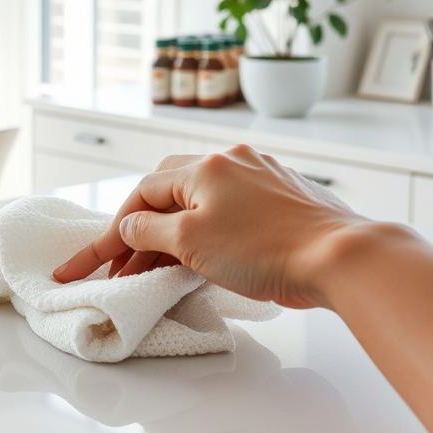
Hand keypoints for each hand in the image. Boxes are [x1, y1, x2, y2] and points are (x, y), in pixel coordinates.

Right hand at [52, 144, 363, 308]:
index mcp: (206, 166)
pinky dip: (208, 232)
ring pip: (202, 202)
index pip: (143, 194)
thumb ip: (150, 233)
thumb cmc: (266, 249)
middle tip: (123, 267)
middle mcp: (233, 162)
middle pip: (170, 191)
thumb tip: (129, 228)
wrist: (339, 257)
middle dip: (142, 228)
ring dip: (175, 234)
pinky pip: (231, 211)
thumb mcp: (192, 242)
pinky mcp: (283, 199)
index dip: (114, 233)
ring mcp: (261, 177)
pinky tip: (205, 257)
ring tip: (157, 270)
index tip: (93, 266)